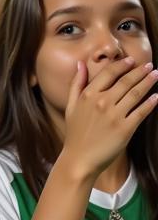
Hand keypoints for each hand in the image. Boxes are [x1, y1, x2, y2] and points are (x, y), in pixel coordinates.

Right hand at [60, 57, 157, 179]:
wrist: (80, 159)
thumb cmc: (75, 133)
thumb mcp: (70, 106)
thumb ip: (76, 84)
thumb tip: (80, 64)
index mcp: (88, 95)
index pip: (108, 73)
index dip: (122, 65)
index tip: (131, 60)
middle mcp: (101, 103)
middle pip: (125, 82)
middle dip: (139, 71)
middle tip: (149, 65)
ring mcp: (114, 116)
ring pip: (135, 94)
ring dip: (148, 82)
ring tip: (155, 75)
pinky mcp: (125, 129)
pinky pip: (141, 112)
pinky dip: (150, 103)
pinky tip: (156, 97)